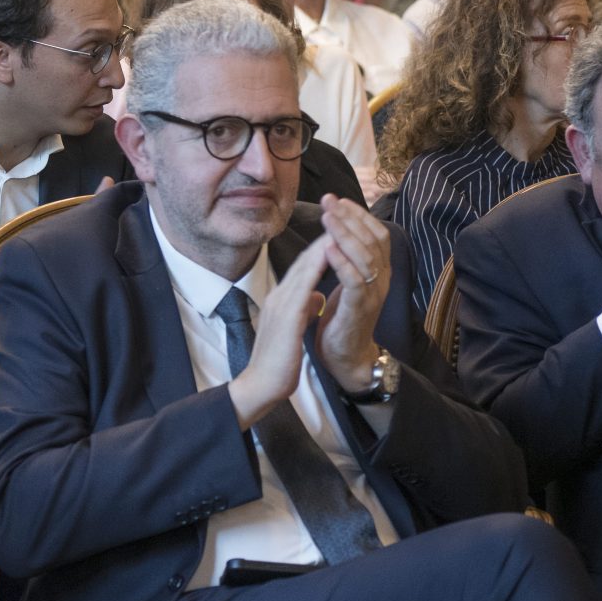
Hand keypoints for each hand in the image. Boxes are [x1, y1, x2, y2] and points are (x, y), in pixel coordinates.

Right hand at [226, 240, 329, 427]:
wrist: (260, 385)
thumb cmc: (277, 361)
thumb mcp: (293, 328)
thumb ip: (303, 308)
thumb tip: (317, 296)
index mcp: (283, 298)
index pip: (306, 266)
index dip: (323, 246)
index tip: (340, 230)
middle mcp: (281, 295)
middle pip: (306, 260)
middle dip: (325, 237)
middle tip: (341, 215)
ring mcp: (282, 304)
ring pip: (305, 268)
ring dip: (322, 245)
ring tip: (338, 226)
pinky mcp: (287, 317)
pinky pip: (304, 287)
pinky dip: (316, 268)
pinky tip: (329, 256)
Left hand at [310, 196, 391, 380]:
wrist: (344, 357)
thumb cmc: (342, 317)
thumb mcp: (347, 282)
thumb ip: (346, 259)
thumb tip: (335, 230)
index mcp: (378, 272)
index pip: (376, 234)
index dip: (359, 215)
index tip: (338, 199)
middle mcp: (381, 280)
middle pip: (372, 240)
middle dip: (350, 217)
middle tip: (329, 201)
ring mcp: (372, 295)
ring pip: (365, 258)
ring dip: (345, 235)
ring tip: (327, 217)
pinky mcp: (359, 310)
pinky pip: (355, 282)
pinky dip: (342, 264)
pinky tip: (327, 249)